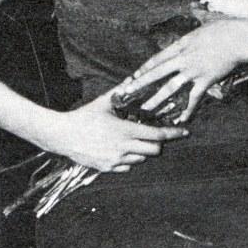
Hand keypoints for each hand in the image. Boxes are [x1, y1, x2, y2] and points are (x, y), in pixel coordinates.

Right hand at [50, 89, 187, 172]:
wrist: (63, 136)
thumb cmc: (84, 116)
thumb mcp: (103, 101)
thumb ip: (120, 90)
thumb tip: (132, 78)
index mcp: (125, 130)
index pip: (157, 134)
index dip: (173, 134)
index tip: (185, 132)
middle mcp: (124, 147)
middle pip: (154, 150)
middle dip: (158, 143)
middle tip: (154, 135)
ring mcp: (116, 160)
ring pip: (142, 159)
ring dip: (143, 151)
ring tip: (135, 140)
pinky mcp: (108, 168)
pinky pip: (128, 166)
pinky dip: (131, 159)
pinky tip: (123, 149)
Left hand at [119, 18, 247, 123]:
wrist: (240, 39)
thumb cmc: (226, 28)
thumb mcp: (207, 20)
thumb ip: (198, 17)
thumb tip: (196, 8)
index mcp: (182, 43)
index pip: (158, 58)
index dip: (144, 68)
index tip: (133, 76)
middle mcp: (184, 58)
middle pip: (157, 72)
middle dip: (140, 84)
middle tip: (127, 93)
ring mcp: (193, 70)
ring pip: (170, 88)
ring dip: (156, 100)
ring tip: (145, 110)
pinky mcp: (206, 80)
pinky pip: (194, 98)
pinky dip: (188, 110)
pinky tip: (181, 119)